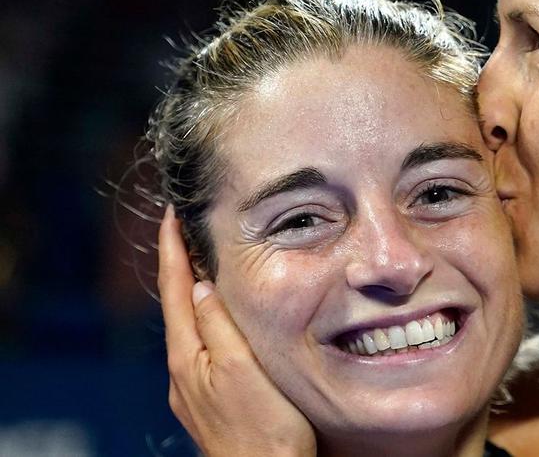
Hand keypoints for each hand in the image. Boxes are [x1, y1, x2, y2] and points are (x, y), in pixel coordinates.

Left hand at [157, 207, 316, 456]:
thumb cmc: (263, 430)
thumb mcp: (241, 369)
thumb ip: (219, 325)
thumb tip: (201, 284)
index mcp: (188, 356)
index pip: (175, 289)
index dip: (173, 250)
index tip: (170, 213)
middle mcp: (184, 370)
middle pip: (177, 305)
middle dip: (181, 265)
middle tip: (186, 227)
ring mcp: (196, 387)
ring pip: (191, 326)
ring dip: (195, 291)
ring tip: (205, 261)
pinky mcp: (213, 400)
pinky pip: (205, 346)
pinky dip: (209, 319)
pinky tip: (223, 319)